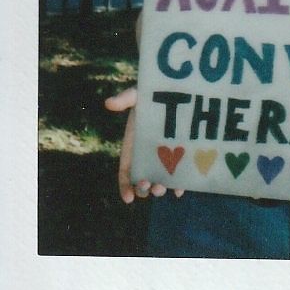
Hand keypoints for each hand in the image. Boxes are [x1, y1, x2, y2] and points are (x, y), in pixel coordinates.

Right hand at [105, 87, 184, 203]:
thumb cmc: (150, 94)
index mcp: (132, 146)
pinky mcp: (179, 154)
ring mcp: (163, 156)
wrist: (173, 91)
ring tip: (163, 188)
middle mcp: (146, 155)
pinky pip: (178, 174)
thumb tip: (108, 103)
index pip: (125, 171)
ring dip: (160, 188)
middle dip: (144, 188)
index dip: (125, 186)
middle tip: (151, 187)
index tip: (128, 198)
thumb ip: (125, 99)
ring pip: (159, 179)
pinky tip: (180, 189)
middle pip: (142, 179)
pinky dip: (178, 184)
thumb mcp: (138, 95)